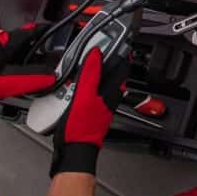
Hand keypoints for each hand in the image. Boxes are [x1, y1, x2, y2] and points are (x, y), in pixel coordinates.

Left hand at [0, 23, 56, 115]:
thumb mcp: (3, 85)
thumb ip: (28, 79)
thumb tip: (48, 76)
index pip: (26, 33)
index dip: (39, 32)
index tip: (48, 29)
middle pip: (12, 40)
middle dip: (23, 48)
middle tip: (32, 57)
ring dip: (7, 54)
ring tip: (11, 69)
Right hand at [49, 46, 130, 176]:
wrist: (75, 151)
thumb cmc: (81, 128)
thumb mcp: (83, 95)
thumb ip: (90, 74)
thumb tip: (96, 55)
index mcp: (109, 93)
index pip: (121, 69)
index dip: (121, 55)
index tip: (121, 44)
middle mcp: (108, 100)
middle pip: (114, 77)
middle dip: (112, 65)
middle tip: (109, 53)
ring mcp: (101, 108)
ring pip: (105, 87)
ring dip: (101, 76)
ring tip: (94, 67)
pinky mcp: (92, 115)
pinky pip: (94, 96)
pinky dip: (90, 88)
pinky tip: (81, 89)